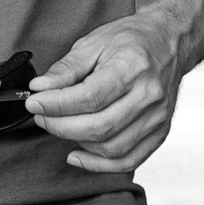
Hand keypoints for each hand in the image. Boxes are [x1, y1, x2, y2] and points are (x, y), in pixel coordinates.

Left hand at [26, 10, 184, 175]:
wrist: (169, 41)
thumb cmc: (133, 40)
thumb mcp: (94, 43)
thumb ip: (66, 69)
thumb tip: (40, 88)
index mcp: (133, 68)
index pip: (89, 97)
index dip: (56, 104)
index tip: (34, 102)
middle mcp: (149, 96)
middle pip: (99, 127)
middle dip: (60, 126)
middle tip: (41, 115)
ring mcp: (157, 118)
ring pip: (111, 148)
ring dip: (76, 142)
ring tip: (59, 126)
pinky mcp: (159, 133)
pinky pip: (128, 161)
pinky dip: (100, 164)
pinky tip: (79, 154)